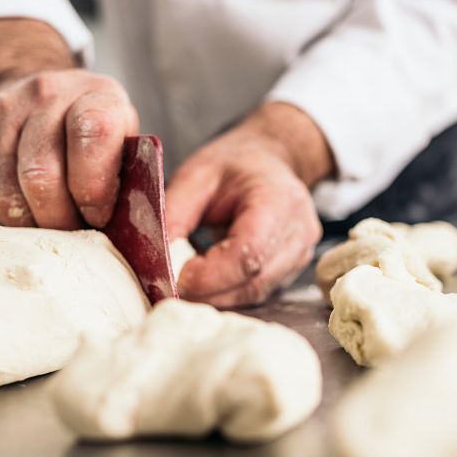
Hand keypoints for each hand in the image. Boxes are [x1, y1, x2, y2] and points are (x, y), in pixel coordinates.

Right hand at [0, 18, 138, 228]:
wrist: (41, 89)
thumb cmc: (93, 129)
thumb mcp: (125, 139)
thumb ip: (128, 179)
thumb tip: (129, 234)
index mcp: (96, 96)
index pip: (93, 134)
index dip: (94, 188)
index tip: (99, 216)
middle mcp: (47, 96)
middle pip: (41, 174)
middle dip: (60, 220)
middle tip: (74, 233)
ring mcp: (4, 112)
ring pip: (7, 190)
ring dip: (31, 223)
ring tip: (52, 227)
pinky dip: (6, 214)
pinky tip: (27, 211)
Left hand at [165, 102, 334, 306]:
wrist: (269, 160)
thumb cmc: (234, 164)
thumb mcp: (195, 176)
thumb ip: (174, 216)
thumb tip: (156, 262)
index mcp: (280, 201)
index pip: (249, 252)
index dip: (209, 274)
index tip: (174, 277)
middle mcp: (299, 232)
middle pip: (253, 281)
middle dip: (207, 291)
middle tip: (168, 287)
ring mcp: (300, 255)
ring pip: (254, 293)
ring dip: (215, 296)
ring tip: (184, 282)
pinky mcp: (292, 269)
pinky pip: (257, 292)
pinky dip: (227, 292)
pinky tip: (206, 280)